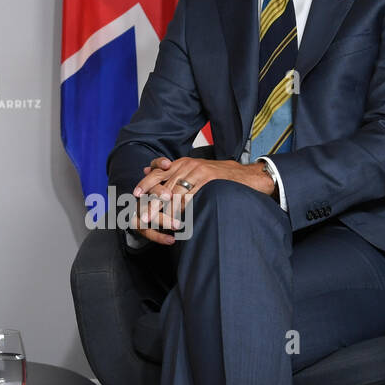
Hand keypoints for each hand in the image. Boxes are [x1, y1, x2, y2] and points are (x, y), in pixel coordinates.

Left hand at [132, 155, 272, 243]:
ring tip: (158, 222)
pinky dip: (184, 210)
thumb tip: (148, 169)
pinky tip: (178, 220)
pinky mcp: (209, 180)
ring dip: (166, 210)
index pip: (158, 171)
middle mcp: (188, 165)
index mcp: (183, 162)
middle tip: (143, 216)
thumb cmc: (221, 176)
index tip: (135, 195)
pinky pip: (192, 197)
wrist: (249, 176)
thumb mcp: (196, 170)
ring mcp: (199, 172)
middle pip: (164, 184)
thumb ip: (174, 171)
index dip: (146, 183)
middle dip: (153, 202)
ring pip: (176, 193)